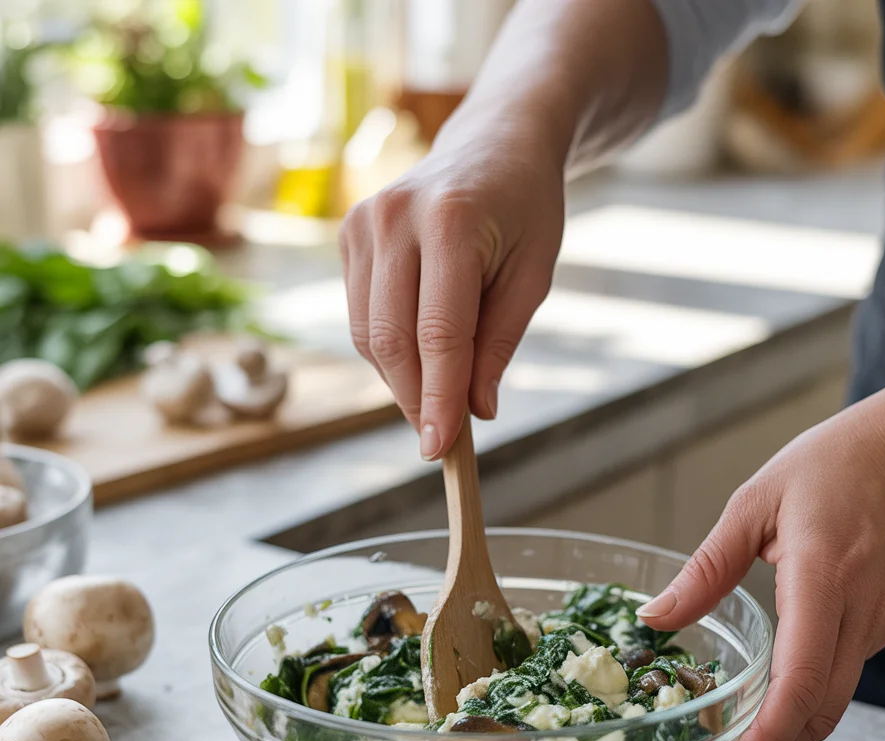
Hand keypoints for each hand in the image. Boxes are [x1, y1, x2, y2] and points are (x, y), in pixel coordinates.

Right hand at [339, 126, 565, 459]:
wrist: (493, 143)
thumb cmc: (525, 209)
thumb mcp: (532, 276)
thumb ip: (499, 344)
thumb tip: (473, 412)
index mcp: (451, 222)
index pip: (438, 334)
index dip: (439, 399)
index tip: (441, 448)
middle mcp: (394, 218)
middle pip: (392, 340)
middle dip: (414, 399)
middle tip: (439, 440)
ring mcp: (363, 224)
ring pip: (368, 335)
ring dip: (400, 380)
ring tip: (437, 398)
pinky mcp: (348, 235)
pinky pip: (360, 317)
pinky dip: (388, 352)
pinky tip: (420, 359)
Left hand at [638, 380, 884, 740]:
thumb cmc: (836, 463)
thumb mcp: (755, 501)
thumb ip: (707, 568)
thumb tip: (656, 617)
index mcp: (822, 576)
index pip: (800, 680)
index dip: (765, 738)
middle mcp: (859, 612)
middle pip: (820, 712)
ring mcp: (879, 622)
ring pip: (834, 701)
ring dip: (788, 732)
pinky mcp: (884, 622)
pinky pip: (842, 674)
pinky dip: (806, 698)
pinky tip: (770, 693)